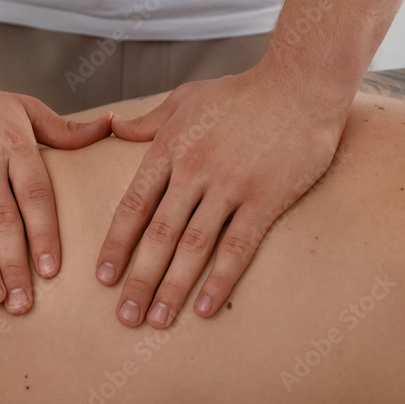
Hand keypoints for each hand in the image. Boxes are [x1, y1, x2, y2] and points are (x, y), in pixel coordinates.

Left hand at [96, 66, 350, 327]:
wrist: (301, 82)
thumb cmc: (242, 91)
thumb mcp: (186, 98)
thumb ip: (148, 121)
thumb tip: (113, 127)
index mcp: (169, 149)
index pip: (133, 206)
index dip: (116, 245)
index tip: (103, 278)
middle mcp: (193, 171)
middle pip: (158, 235)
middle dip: (137, 280)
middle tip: (124, 317)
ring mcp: (229, 186)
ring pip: (192, 247)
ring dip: (171, 288)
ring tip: (157, 321)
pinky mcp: (265, 199)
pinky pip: (237, 247)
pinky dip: (219, 280)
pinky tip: (205, 308)